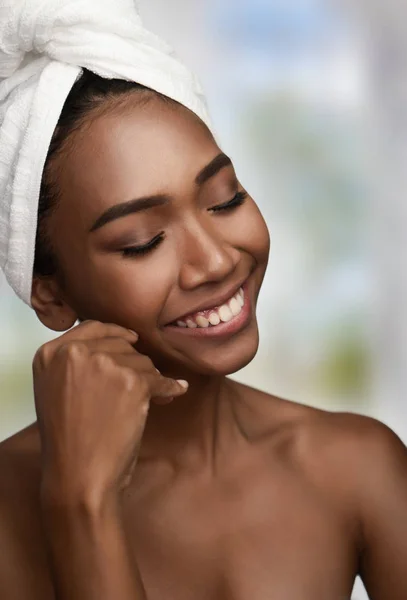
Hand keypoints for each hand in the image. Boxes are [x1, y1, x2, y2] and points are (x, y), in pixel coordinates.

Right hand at [32, 320, 187, 504]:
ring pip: (143, 361)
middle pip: (121, 344)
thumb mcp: (58, 390)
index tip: (132, 339)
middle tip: (139, 387)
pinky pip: (161, 378)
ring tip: (138, 406)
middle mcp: (75, 353)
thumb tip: (124, 341)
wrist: (78, 476)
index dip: (116, 333)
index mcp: (51, 353)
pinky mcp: (132, 381)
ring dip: (148, 381)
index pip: (93, 328)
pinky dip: (170, 387)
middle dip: (134, 365)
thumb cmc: (69, 441)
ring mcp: (104, 365)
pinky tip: (175, 391)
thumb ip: (78, 362)